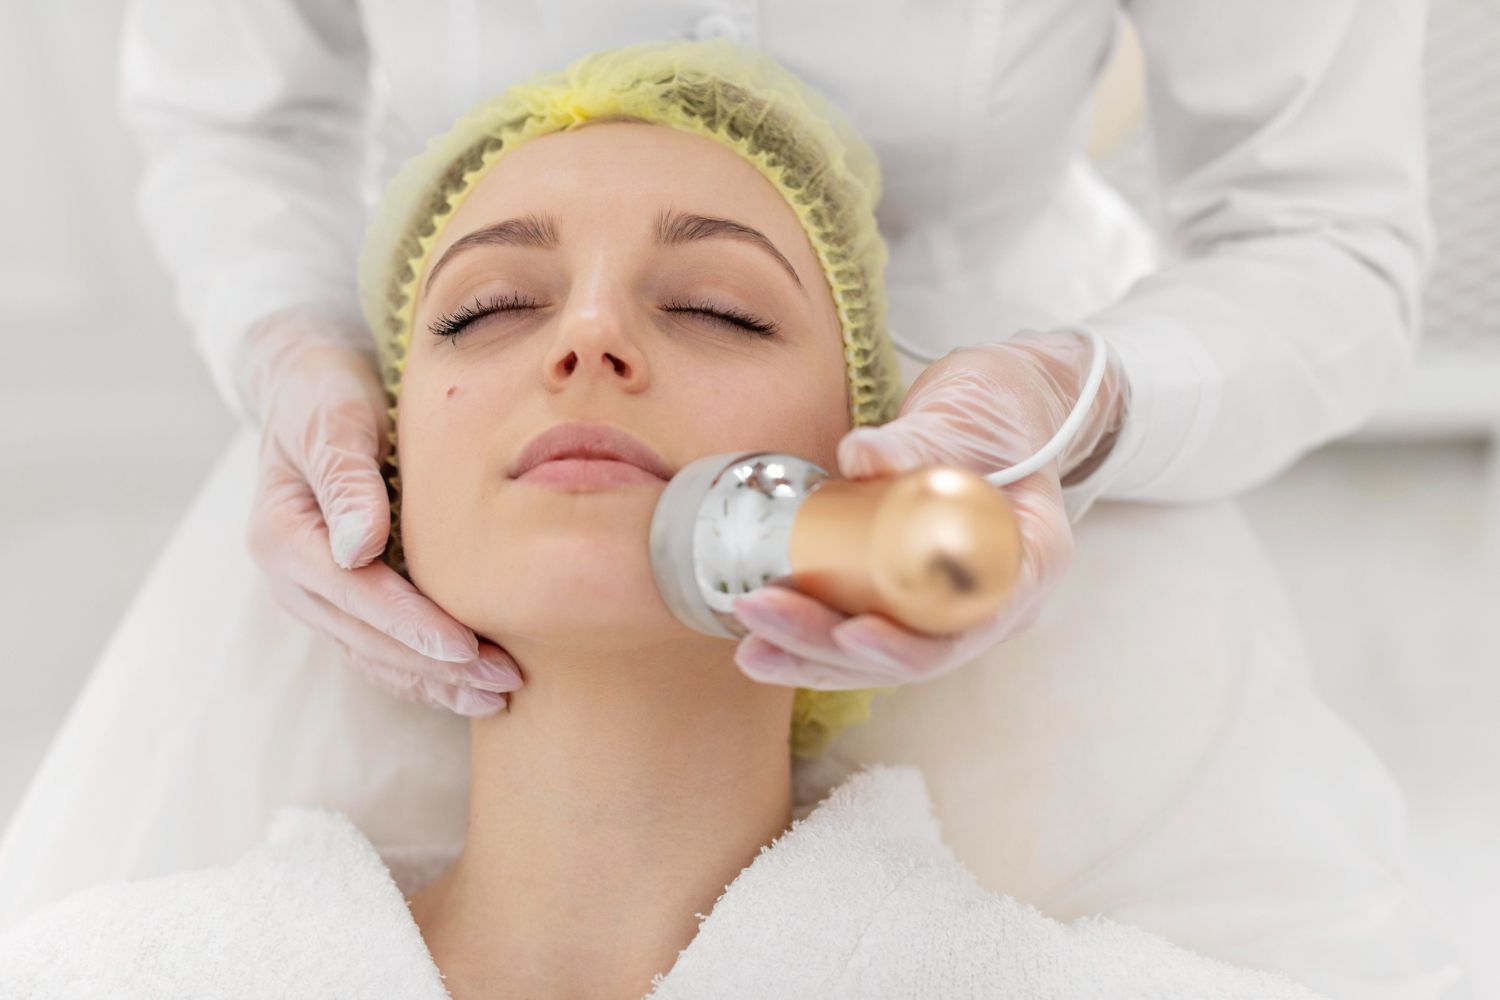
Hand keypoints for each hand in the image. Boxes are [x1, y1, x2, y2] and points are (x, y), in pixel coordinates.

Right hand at [241, 307, 523, 715]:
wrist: (308, 388)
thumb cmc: (326, 393)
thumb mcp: (333, 416)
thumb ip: (345, 476)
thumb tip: (359, 547)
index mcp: (282, 536)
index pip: (358, 593)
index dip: (412, 625)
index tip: (465, 647)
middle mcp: (292, 578)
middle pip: (370, 639)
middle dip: (438, 667)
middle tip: (507, 682)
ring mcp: (315, 594)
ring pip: (376, 656)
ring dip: (436, 682)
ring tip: (500, 696)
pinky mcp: (340, 598)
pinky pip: (380, 649)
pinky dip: (424, 671)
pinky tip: (470, 685)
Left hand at [731, 328, 1129, 690]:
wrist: (999, 408)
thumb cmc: (999, 411)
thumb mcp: (971, 415)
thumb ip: (924, 438)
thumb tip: (861, 455)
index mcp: (1025, 565)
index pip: (967, 630)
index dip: (906, 645)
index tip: (849, 633)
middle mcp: (988, 601)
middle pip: (908, 654)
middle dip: (827, 649)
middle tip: (762, 617)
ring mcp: (945, 603)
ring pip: (876, 654)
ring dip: (807, 653)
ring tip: (747, 644)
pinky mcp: (905, 593)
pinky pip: (858, 626)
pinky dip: (808, 632)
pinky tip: (754, 633)